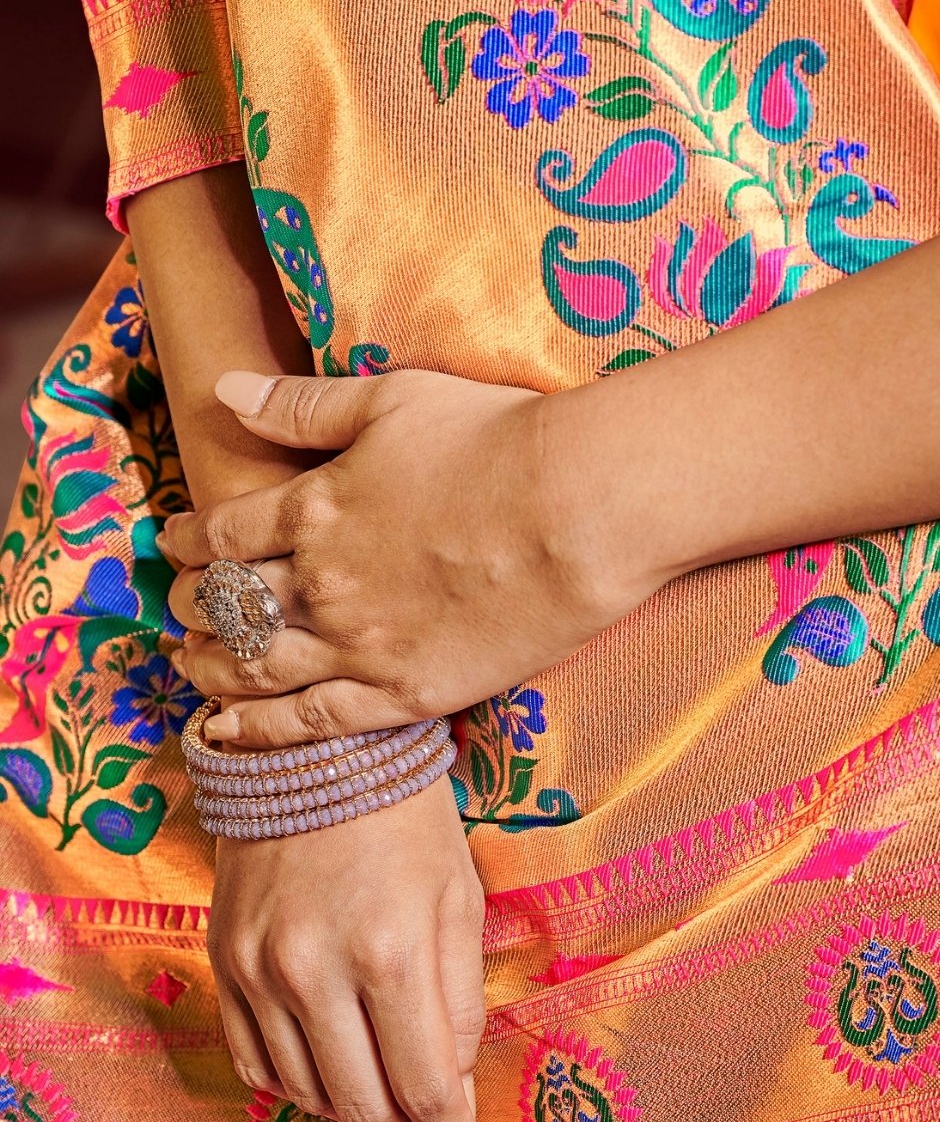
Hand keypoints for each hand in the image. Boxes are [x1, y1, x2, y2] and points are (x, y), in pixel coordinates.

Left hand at [163, 368, 645, 745]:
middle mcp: (322, 581)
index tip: (176, 543)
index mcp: (315, 506)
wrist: (580, 510)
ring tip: (191, 665)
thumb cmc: (496, 440)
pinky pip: (310, 723)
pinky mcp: (402, 693)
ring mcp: (359, 644)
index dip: (190, 539)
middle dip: (195, 603)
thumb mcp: (393, 399)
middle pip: (230, 601)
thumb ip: (302, 405)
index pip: (224, 531)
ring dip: (211, 665)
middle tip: (184, 605)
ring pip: (255, 666)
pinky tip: (226, 730)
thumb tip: (222, 390)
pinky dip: (258, 731)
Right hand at [208, 772, 491, 1121]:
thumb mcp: (459, 896)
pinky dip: (296, 1084)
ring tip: (387, 1093)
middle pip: (362, 1105)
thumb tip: (450, 1087)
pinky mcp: (226, 959)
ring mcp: (260, 968)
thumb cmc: (405, 814)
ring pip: (305, 1093)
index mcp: (390, 952)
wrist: (316, 749)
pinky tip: (329, 1070)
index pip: (423, 1088)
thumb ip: (459, 1000)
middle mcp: (315, 970)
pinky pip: (254, 1061)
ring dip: (354, 1111)